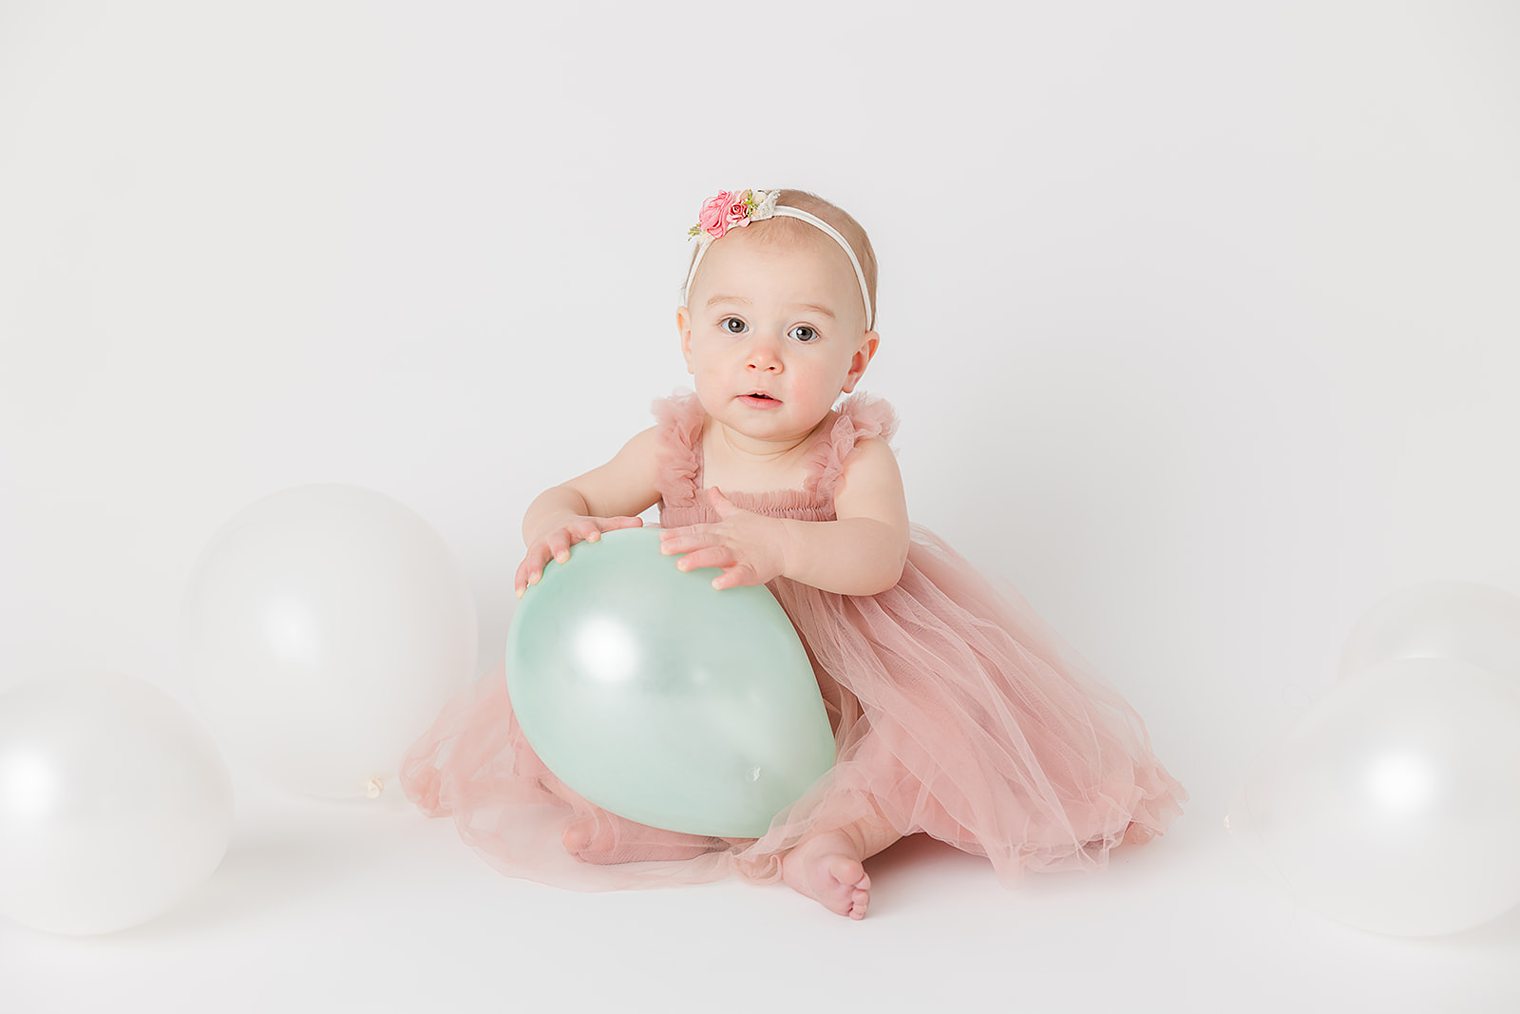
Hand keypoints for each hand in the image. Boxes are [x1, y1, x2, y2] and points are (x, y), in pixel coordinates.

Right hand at [516, 513, 643, 597]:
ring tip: (535, 580)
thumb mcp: (598, 523)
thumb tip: (642, 524)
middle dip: (559, 547)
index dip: (588, 531)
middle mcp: (555, 536)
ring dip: (534, 567)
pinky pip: (521, 570)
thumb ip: (618, 525)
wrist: (551, 519)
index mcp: (574, 527)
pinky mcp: (529, 559)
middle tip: (563, 556)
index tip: (595, 536)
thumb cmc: (581, 528)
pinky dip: (520, 581)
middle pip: (556, 540)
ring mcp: (540, 547)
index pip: (583, 527)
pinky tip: (521, 594)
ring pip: (535, 556)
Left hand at [658, 487, 788, 589]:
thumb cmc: (761, 530)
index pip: (696, 531)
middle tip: (662, 550)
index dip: (677, 534)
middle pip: (702, 541)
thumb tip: (714, 489)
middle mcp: (727, 541)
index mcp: (721, 531)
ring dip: (699, 560)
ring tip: (682, 566)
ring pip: (717, 556)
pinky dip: (729, 578)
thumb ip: (722, 504)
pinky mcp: (753, 569)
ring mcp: (740, 555)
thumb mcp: (739, 515)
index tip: (658, 537)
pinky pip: (740, 574)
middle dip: (682, 545)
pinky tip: (716, 584)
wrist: (786, 542)